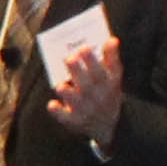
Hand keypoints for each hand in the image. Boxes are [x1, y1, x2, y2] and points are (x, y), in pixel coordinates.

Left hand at [43, 30, 125, 149]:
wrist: (109, 126)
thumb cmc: (107, 94)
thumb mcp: (114, 78)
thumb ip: (112, 59)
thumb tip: (111, 39)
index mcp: (108, 85)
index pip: (101, 72)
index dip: (92, 60)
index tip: (83, 48)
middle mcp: (97, 98)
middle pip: (87, 84)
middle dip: (77, 71)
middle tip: (68, 58)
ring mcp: (86, 110)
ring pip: (76, 101)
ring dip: (67, 93)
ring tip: (60, 86)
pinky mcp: (75, 121)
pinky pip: (65, 117)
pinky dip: (58, 112)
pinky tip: (52, 104)